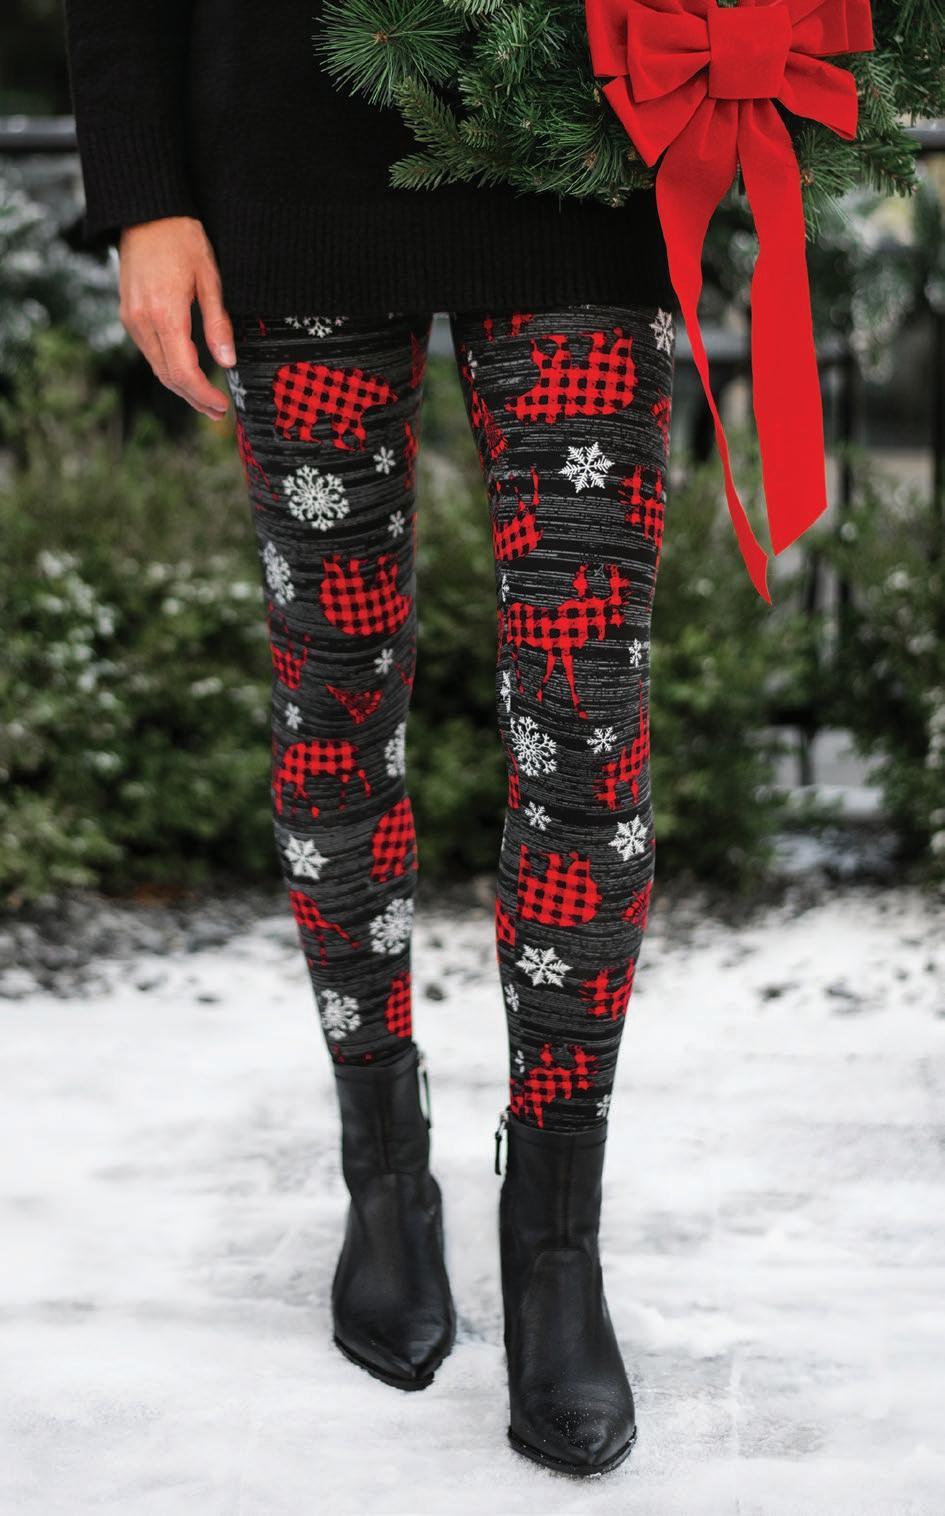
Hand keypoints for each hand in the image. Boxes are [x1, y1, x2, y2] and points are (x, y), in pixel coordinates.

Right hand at [118, 216, 235, 419]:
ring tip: (205, 399)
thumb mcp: (210, 278)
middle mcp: (142, 321)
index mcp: (165, 314)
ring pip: (156, 366)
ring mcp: (131, 319)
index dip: (202, 395)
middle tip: (217, 411)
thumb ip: (217, 323)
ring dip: (180, 386)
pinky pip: (150, 351)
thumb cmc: (182, 238)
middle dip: (193, 398)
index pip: (183, 372)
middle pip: (167, 376)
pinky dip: (169, 367)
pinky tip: (186, 372)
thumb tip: (227, 361)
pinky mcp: (128, 314)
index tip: (221, 405)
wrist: (146, 212)